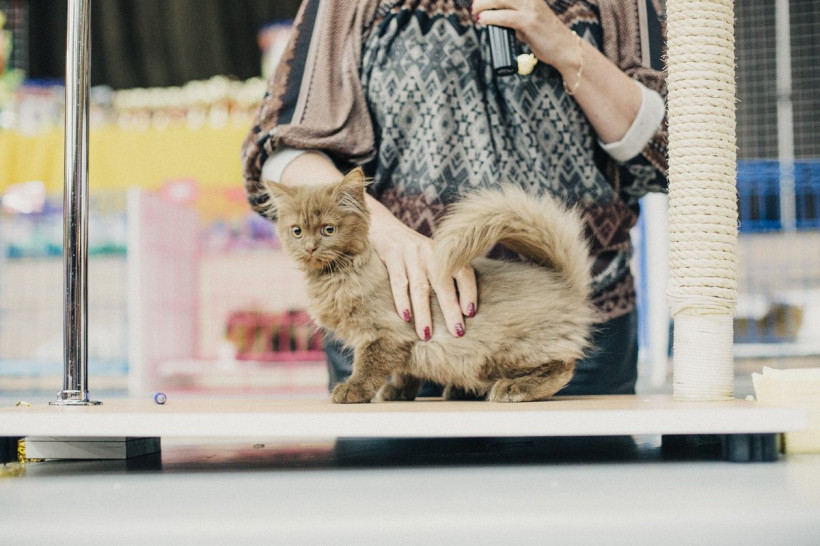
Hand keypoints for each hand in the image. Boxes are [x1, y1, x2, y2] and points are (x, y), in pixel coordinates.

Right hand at [367, 196, 476, 339]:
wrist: (382, 225)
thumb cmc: (411, 250)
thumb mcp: (431, 255)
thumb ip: (443, 274)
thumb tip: (460, 309)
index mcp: (444, 252)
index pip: (463, 272)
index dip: (469, 292)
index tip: (470, 314)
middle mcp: (430, 251)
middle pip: (443, 284)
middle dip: (451, 310)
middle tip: (457, 332)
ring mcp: (410, 253)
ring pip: (420, 287)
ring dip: (424, 313)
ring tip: (427, 334)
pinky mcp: (391, 255)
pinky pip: (398, 281)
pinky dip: (402, 300)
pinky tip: (406, 317)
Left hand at [472, 0, 577, 76]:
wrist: (564, 49)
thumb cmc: (545, 37)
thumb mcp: (529, 22)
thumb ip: (515, 18)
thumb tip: (496, 20)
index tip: (478, 2)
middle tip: (474, 8)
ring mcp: (530, 8)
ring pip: (500, 0)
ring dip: (483, 6)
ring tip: (476, 13)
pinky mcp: (529, 21)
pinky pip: (504, 17)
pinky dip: (490, 18)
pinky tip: (482, 20)